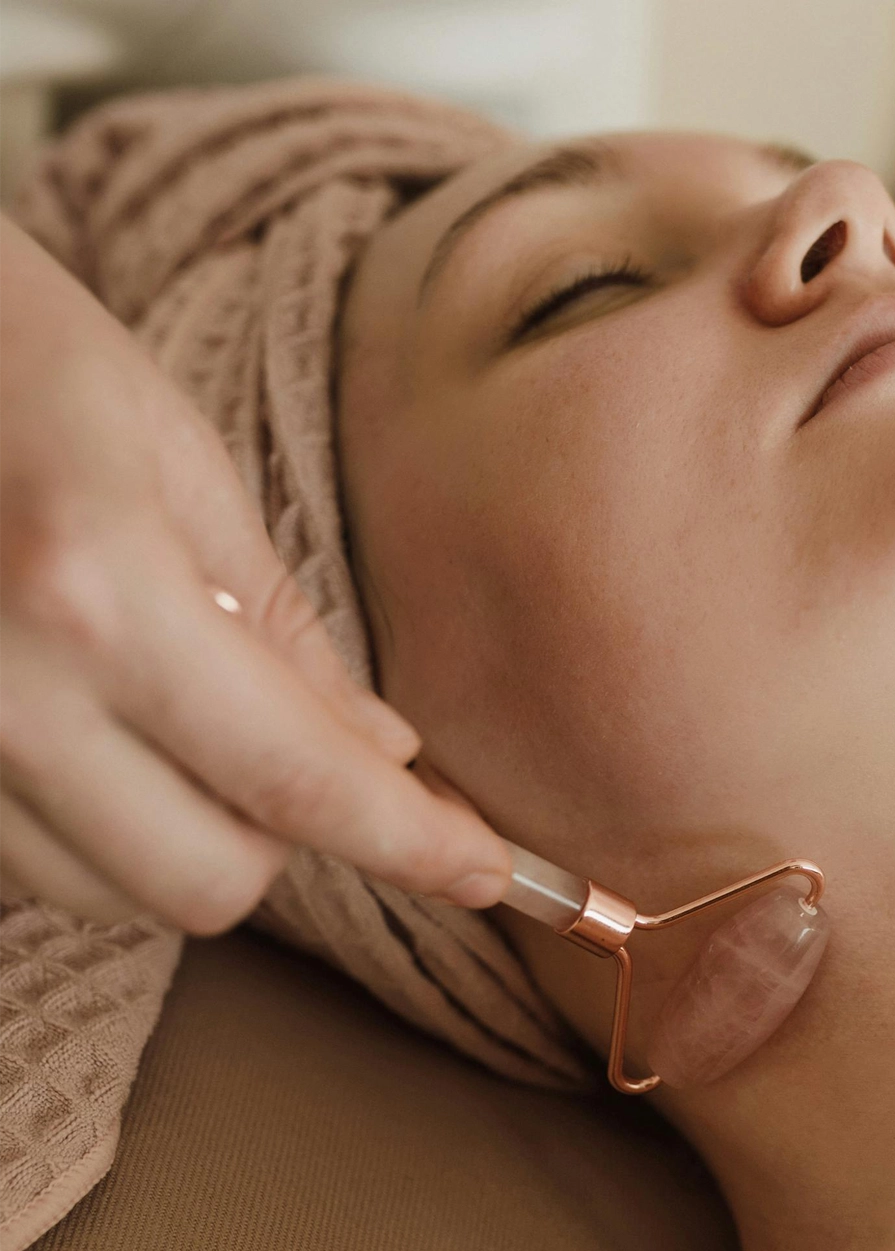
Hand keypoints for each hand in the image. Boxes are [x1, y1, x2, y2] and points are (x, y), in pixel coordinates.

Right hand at [0, 215, 513, 931]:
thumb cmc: (20, 356)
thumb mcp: (178, 463)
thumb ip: (284, 629)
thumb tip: (384, 756)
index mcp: (94, 591)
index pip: (296, 777)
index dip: (411, 842)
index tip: (489, 872)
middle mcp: (0, 694)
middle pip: (207, 881)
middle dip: (283, 838)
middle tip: (293, 741)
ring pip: (117, 893)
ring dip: (187, 834)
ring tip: (175, 708)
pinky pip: (37, 865)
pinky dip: (103, 826)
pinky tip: (102, 725)